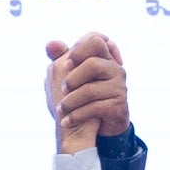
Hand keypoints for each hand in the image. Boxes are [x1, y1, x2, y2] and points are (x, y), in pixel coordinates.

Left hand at [44, 32, 128, 153]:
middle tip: (63, 89)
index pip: (96, 40)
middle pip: (93, 64)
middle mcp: (115, 69)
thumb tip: (50, 45)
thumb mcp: (67, 77)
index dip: (78, 50)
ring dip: (70, 101)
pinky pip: (95, 108)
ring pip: (91, 89)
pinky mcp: (119, 107)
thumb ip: (60, 59)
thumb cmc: (79, 99)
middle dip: (72, 78)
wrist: (93, 129)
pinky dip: (76, 115)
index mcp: (103, 57)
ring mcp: (120, 88)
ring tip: (61, 110)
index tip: (66, 65)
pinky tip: (67, 121)